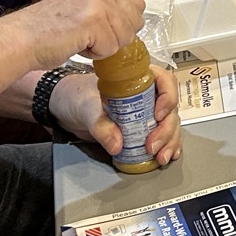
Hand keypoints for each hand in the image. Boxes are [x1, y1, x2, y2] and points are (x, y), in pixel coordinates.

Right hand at [32, 0, 144, 62]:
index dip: (122, 25)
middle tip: (88, 36)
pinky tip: (76, 44)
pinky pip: (110, 49)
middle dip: (116, 36)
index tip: (99, 29)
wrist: (21, 39)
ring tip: (79, 39)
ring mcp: (98, 2)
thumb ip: (107, 8)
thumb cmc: (46, 29)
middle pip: (135, 23)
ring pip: (124, 37)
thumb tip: (131, 23)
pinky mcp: (93, 20)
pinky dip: (95, 54)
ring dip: (104, 46)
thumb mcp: (82, 6)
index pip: (137, 5)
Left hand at [51, 64, 183, 164]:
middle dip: (166, 130)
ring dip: (169, 141)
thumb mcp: (87, 107)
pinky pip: (162, 135)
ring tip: (161, 157)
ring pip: (170, 123)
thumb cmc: (76, 95)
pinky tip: (169, 154)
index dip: (167, 97)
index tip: (158, 115)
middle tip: (152, 146)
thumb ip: (101, 125)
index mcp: (137, 78)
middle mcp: (146, 94)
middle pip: (170, 108)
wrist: (66, 108)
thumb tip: (117, 144)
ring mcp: (146, 111)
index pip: (164, 81)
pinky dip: (168, 145)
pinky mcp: (142, 128)